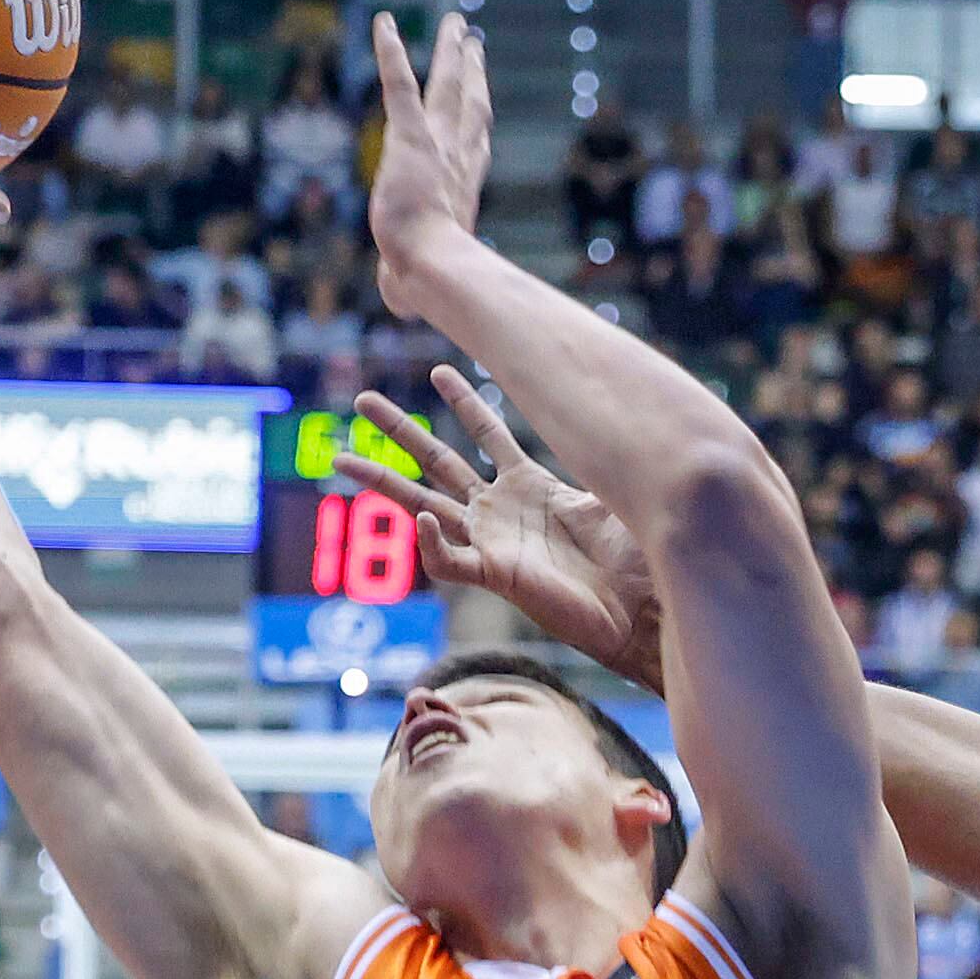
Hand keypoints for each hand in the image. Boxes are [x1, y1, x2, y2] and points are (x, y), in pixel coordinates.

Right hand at [333, 366, 660, 678]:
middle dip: (399, 430)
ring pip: (421, 505)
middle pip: (437, 461)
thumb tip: (611, 413)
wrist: (639, 607)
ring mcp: (491, 541)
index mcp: (529, 486)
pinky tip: (422, 516)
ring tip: (340, 458)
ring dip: (382, 483)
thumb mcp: (615, 492)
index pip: (487, 434)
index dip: (465, 402)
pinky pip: (447, 558)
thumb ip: (600, 456)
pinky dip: (429, 541)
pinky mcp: (494, 574)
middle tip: (361, 400)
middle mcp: (500, 510)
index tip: (439, 371)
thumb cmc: (634, 557)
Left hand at [367, 11, 490, 322]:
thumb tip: (400, 300)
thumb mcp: (416, 283)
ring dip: (450, 52)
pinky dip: (391, 52)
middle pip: (469, 105)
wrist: (432, 267)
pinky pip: (400, 84)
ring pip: (446, 86)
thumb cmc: (427, 282)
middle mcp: (459, 159)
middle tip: (474, 43)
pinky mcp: (410, 136)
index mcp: (463, 189)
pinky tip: (383, 22)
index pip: (474, 148)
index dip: (477, 122)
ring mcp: (437, 144)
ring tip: (455, 24)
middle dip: (471, 72)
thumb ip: (406, 284)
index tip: (480, 101)